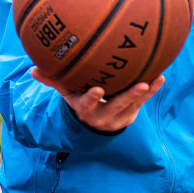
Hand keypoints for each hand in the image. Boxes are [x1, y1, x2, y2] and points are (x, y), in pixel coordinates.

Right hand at [31, 68, 163, 132]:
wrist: (94, 122)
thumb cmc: (78, 98)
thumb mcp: (66, 92)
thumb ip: (52, 80)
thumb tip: (33, 70)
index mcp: (84, 109)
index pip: (87, 105)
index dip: (92, 98)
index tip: (98, 89)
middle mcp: (102, 116)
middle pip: (116, 107)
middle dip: (128, 97)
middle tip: (139, 85)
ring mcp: (118, 117)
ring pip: (133, 105)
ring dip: (144, 93)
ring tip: (153, 79)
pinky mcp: (131, 114)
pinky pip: (143, 102)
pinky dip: (152, 90)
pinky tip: (160, 77)